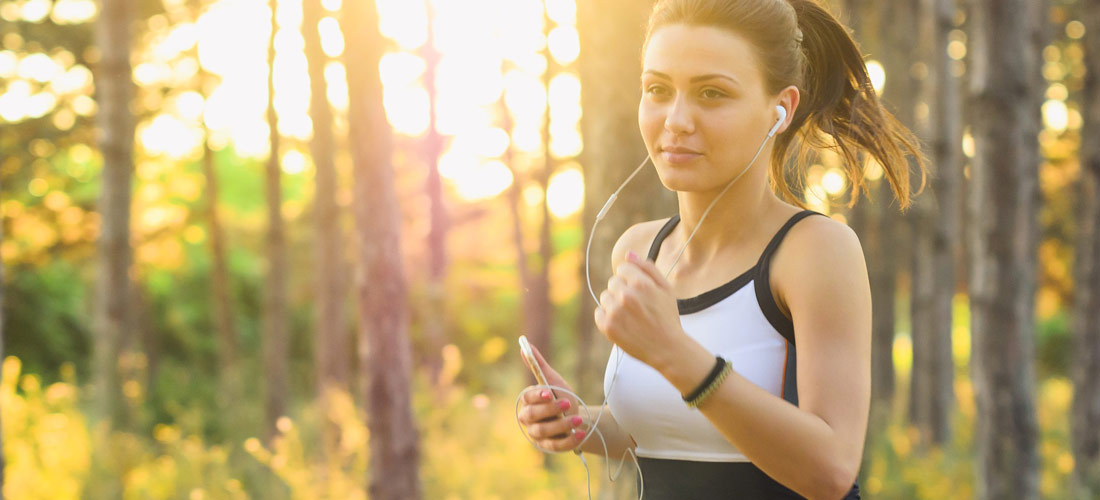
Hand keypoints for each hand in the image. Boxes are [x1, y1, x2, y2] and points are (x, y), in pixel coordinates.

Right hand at [517, 343, 587, 451]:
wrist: (577, 418)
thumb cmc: (562, 397)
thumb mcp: (554, 381)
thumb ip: (538, 365)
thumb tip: (524, 345)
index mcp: (528, 402)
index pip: (527, 398)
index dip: (537, 396)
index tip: (549, 392)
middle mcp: (528, 419)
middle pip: (532, 416)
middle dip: (550, 410)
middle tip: (567, 403)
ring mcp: (537, 435)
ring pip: (544, 431)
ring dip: (561, 425)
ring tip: (578, 419)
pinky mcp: (549, 447)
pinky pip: (556, 446)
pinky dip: (569, 440)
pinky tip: (581, 433)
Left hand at [594, 251, 685, 368]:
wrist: (667, 348)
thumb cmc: (667, 318)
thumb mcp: (665, 289)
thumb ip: (647, 268)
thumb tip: (628, 253)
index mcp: (641, 284)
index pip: (622, 269)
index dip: (631, 279)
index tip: (639, 291)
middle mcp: (626, 296)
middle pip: (613, 282)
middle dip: (622, 291)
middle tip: (637, 306)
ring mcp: (615, 312)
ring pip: (605, 297)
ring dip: (614, 304)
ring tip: (630, 316)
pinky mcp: (607, 327)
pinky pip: (599, 313)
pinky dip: (607, 317)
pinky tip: (623, 323)